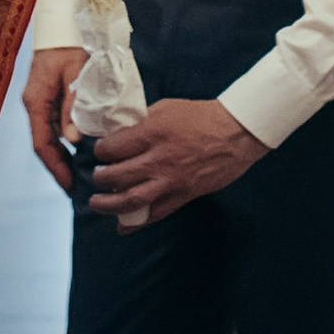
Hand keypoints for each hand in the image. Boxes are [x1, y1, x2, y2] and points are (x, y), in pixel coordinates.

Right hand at [21, 46, 87, 191]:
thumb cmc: (71, 45)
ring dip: (61, 158)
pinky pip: (53, 128)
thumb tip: (74, 140)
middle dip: (58, 168)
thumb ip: (73, 106)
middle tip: (77, 189)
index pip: (41, 144)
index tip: (69, 185)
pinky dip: (64, 144)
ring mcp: (39, 102)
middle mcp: (33, 105)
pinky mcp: (47, 99)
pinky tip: (78, 153)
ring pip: (48, 138)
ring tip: (80, 177)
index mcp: (36, 101)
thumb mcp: (76, 74)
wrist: (62, 24)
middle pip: (43, 145)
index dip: (55, 167)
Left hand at [90, 98, 267, 225]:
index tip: (99, 152)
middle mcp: (158, 160)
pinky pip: (157, 213)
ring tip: (97, 204)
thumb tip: (122, 132)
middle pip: (117, 176)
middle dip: (100, 179)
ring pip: (132, 200)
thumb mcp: (166, 107)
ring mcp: (171, 180)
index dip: (100, 151)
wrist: (236, 133)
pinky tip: (123, 226)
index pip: (112, 148)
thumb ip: (143, 122)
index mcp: (151, 133)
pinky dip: (137, 223)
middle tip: (97, 177)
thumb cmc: (202, 116)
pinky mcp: (184, 195)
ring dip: (109, 206)